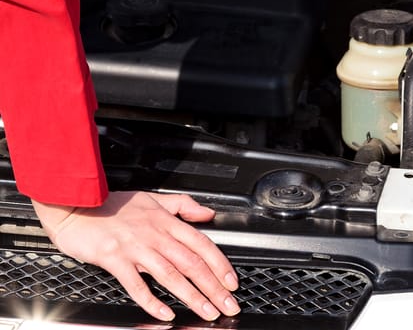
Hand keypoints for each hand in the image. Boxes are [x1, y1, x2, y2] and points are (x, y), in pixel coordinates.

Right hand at [32, 191, 238, 321]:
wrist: (79, 206)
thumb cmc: (115, 205)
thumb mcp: (155, 198)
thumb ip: (184, 206)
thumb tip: (208, 214)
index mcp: (167, 221)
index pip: (202, 244)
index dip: (220, 264)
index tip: (232, 281)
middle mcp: (156, 235)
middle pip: (192, 263)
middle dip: (214, 287)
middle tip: (229, 305)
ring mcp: (136, 248)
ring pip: (171, 276)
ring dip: (192, 297)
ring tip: (208, 312)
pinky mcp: (115, 260)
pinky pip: (137, 285)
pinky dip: (153, 301)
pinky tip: (166, 314)